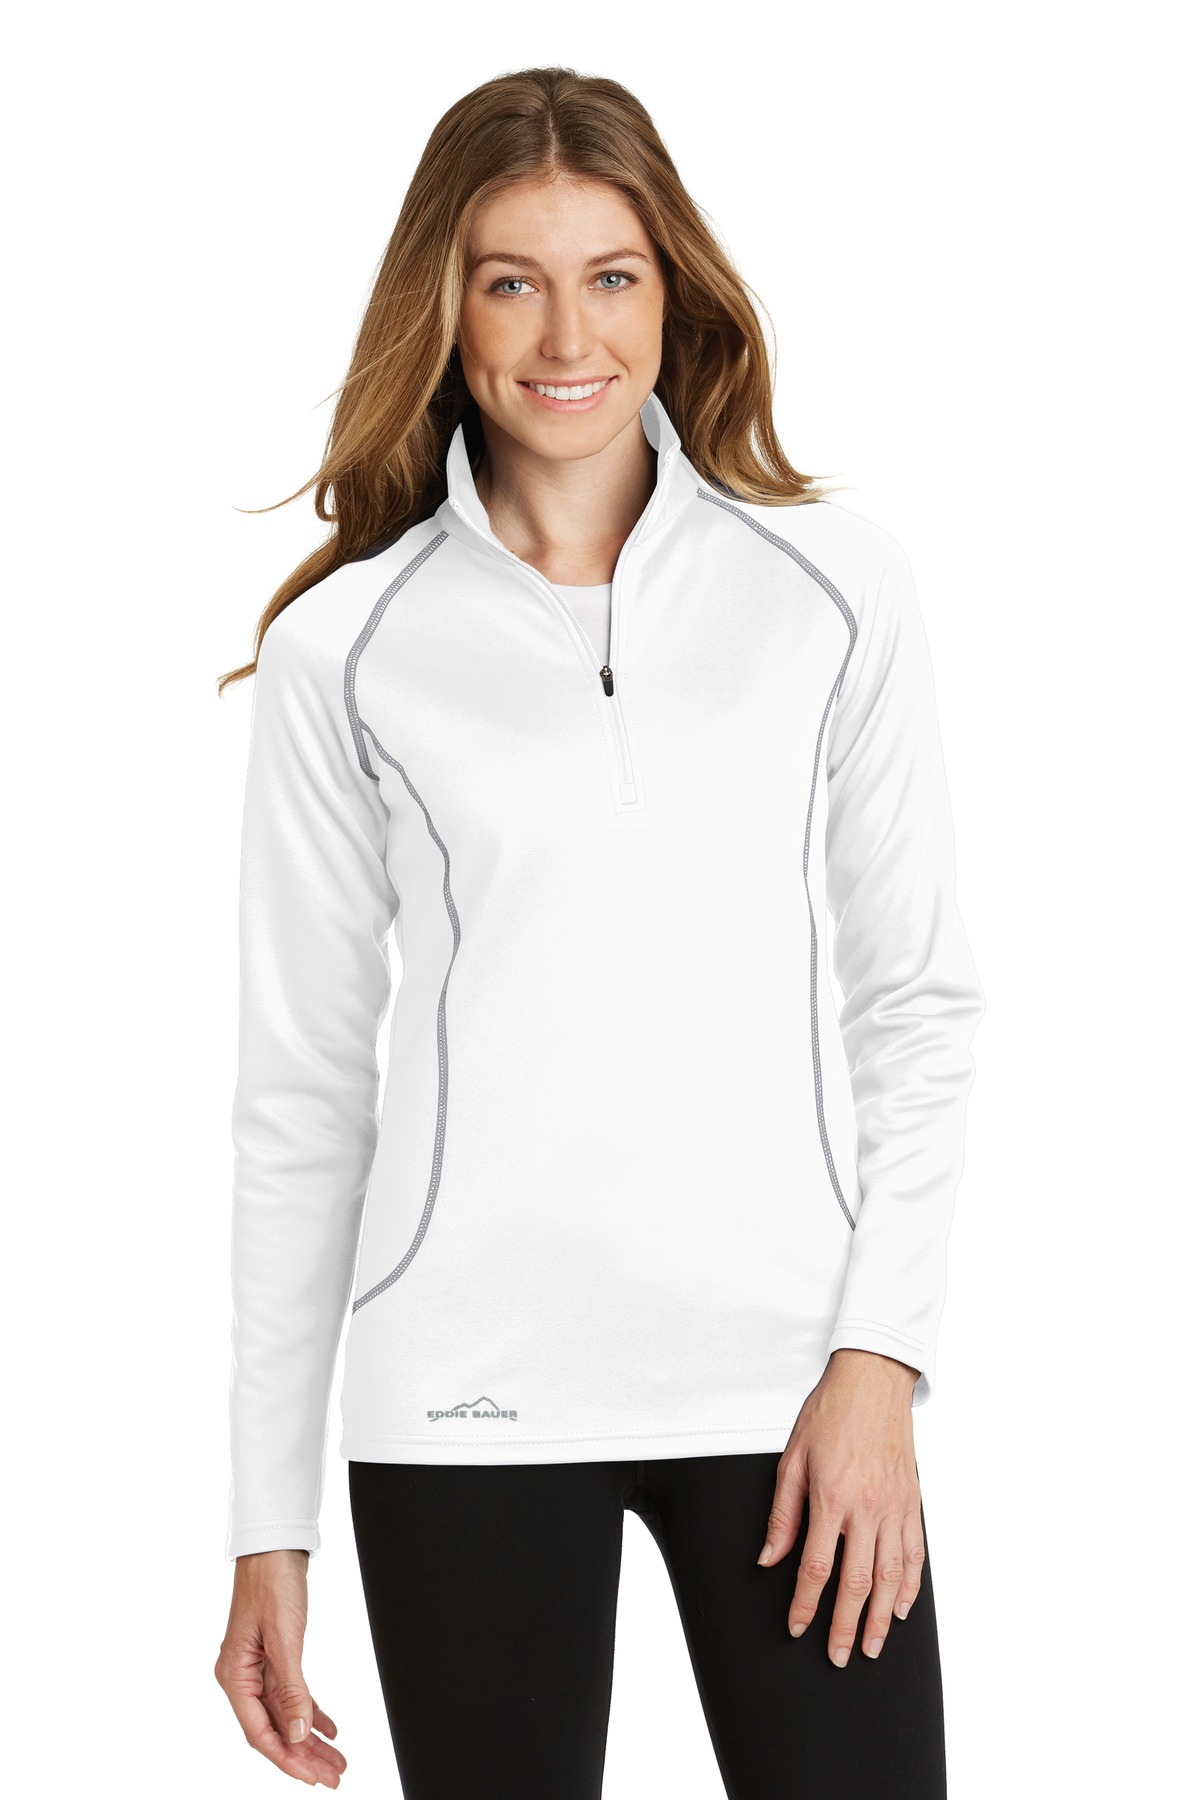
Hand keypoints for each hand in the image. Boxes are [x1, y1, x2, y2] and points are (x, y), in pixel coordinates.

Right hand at [215, 1548, 346, 1787]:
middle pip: (275, 1729)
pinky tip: (329, 1728)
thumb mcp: (285, 1637)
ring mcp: (257, 1667)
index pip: (261, 1733)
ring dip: (310, 1738)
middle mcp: (242, 1676)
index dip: (288, 1759)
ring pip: (286, 1714)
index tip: (313, 1778)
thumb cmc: (271, 1582)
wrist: (275, 1545)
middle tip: (334, 1777)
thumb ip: (292, 1688)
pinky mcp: (273, 1655)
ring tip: (337, 1760)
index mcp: (234, 1676)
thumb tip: (298, 1734)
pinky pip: (292, 1694)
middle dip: (304, 1756)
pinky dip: (311, 1712)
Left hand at [757, 1348, 924, 1665]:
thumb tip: (768, 1558)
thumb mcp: (792, 1458)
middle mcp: (867, 1508)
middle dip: (846, 1626)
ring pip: (890, 1577)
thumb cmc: (829, 1413)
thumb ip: (782, 1514)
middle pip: (857, 1583)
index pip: (815, 1567)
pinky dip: (910, 1585)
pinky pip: (915, 1552)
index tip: (798, 1627)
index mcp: (831, 1498)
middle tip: (840, 1656)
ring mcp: (895, 1507)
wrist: (872, 1380)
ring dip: (882, 1618)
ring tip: (874, 1646)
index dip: (805, 1604)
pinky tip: (902, 1607)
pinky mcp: (913, 1501)